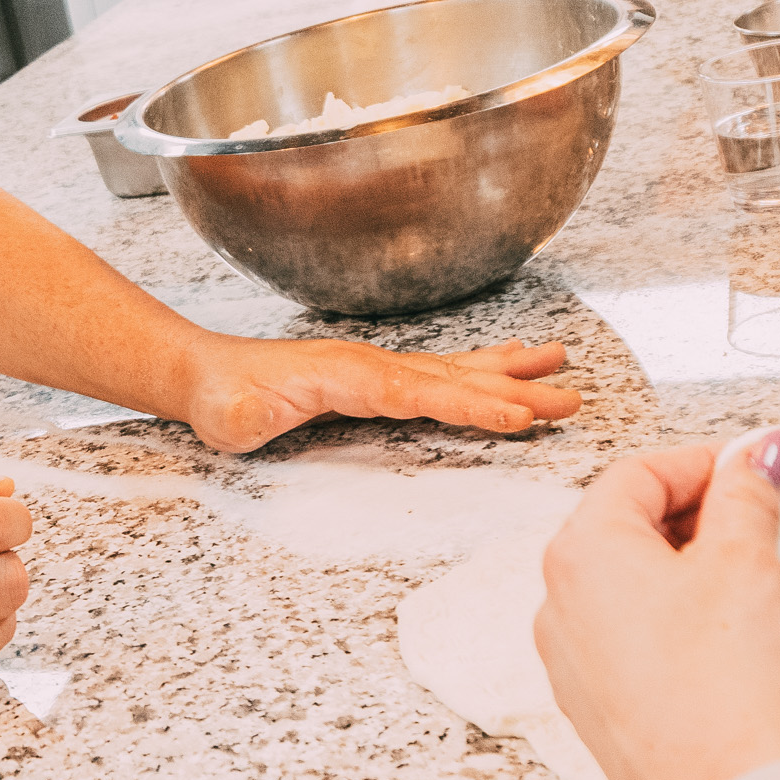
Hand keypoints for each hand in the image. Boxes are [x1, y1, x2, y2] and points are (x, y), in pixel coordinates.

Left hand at [168, 333, 574, 455]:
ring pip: (457, 370)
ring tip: (561, 363)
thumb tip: (252, 413)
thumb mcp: (225, 414)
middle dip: (515, 389)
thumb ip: (242, 414)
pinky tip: (509, 362)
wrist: (209, 375)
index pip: (420, 393)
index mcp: (347, 375)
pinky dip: (482, 367)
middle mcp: (373, 364)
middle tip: (571, 398)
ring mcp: (380, 367)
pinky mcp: (380, 377)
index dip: (470, 405)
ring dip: (510, 370)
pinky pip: (442, 373)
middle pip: (455, 378)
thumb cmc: (221, 399)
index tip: (518, 416)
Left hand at [532, 438, 779, 779]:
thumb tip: (755, 459)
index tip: (751, 467)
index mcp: (580, 556)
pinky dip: (670, 619)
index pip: (634, 475)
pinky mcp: (596, 711)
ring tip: (747, 576)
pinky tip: (723, 635)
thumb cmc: (734, 687)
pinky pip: (626, 640)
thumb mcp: (748, 565)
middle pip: (621, 527)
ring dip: (682, 567)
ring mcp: (571, 664)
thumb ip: (746, 499)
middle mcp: (558, 607)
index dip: (699, 463)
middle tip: (756, 516)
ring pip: (624, 586)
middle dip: (691, 513)